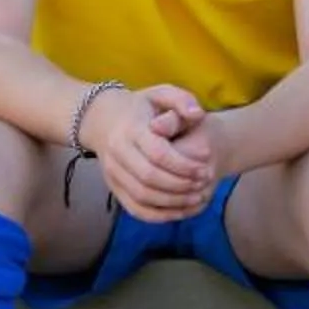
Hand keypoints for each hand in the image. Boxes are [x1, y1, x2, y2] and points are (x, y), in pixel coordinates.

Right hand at [92, 86, 214, 222]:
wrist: (102, 120)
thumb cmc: (140, 106)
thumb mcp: (161, 93)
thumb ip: (182, 100)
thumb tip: (198, 114)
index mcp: (131, 129)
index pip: (157, 153)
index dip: (184, 165)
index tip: (205, 168)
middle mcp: (117, 152)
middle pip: (149, 177)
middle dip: (181, 185)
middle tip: (204, 183)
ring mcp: (112, 173)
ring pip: (142, 196)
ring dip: (173, 202)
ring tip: (197, 197)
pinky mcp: (114, 188)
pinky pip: (135, 209)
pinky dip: (159, 215)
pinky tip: (181, 211)